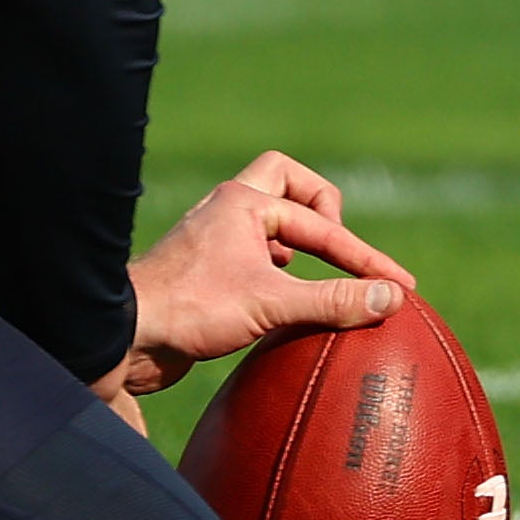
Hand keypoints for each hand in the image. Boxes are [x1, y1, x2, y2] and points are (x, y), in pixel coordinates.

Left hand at [107, 150, 410, 406]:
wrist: (120, 337)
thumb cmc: (189, 310)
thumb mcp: (271, 304)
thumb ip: (334, 301)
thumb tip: (390, 298)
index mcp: (244, 202)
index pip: (321, 224)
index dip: (365, 258)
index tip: (398, 288)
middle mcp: (227, 211)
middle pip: (288, 182)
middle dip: (323, 210)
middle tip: (340, 249)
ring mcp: (213, 239)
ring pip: (267, 220)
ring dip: (299, 243)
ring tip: (321, 276)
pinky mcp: (204, 272)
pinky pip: (253, 254)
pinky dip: (278, 269)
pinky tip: (283, 301)